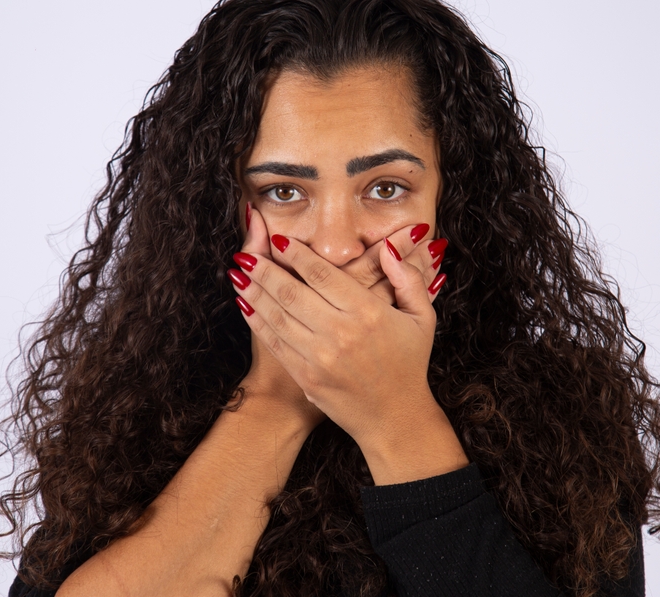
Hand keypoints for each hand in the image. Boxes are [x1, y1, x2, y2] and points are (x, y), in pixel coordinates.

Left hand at [229, 224, 449, 457]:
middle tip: (246, 252)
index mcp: (368, 313)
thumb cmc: (409, 364)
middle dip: (264, 269)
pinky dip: (256, 320)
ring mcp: (320, 357)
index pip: (322, 274)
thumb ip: (408, 279)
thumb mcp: (422, 319)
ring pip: (277, 315)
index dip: (296, 254)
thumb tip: (388, 247)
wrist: (395, 418)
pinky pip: (275, 342)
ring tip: (237, 272)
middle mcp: (340, 333)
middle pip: (291, 292)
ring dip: (253, 292)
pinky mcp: (306, 376)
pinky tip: (245, 304)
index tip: (279, 240)